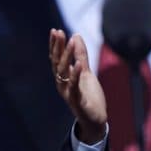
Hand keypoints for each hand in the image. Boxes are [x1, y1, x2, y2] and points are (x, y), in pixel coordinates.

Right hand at [49, 29, 106, 143]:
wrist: (95, 120)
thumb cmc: (88, 95)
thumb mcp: (86, 72)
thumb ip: (81, 55)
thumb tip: (76, 36)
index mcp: (63, 77)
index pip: (56, 58)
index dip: (55, 45)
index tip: (55, 31)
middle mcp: (62, 84)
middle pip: (57, 63)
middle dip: (58, 47)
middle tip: (59, 32)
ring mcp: (68, 93)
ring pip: (64, 73)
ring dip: (67, 57)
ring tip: (71, 42)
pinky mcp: (77, 102)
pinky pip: (74, 87)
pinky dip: (75, 75)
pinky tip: (78, 64)